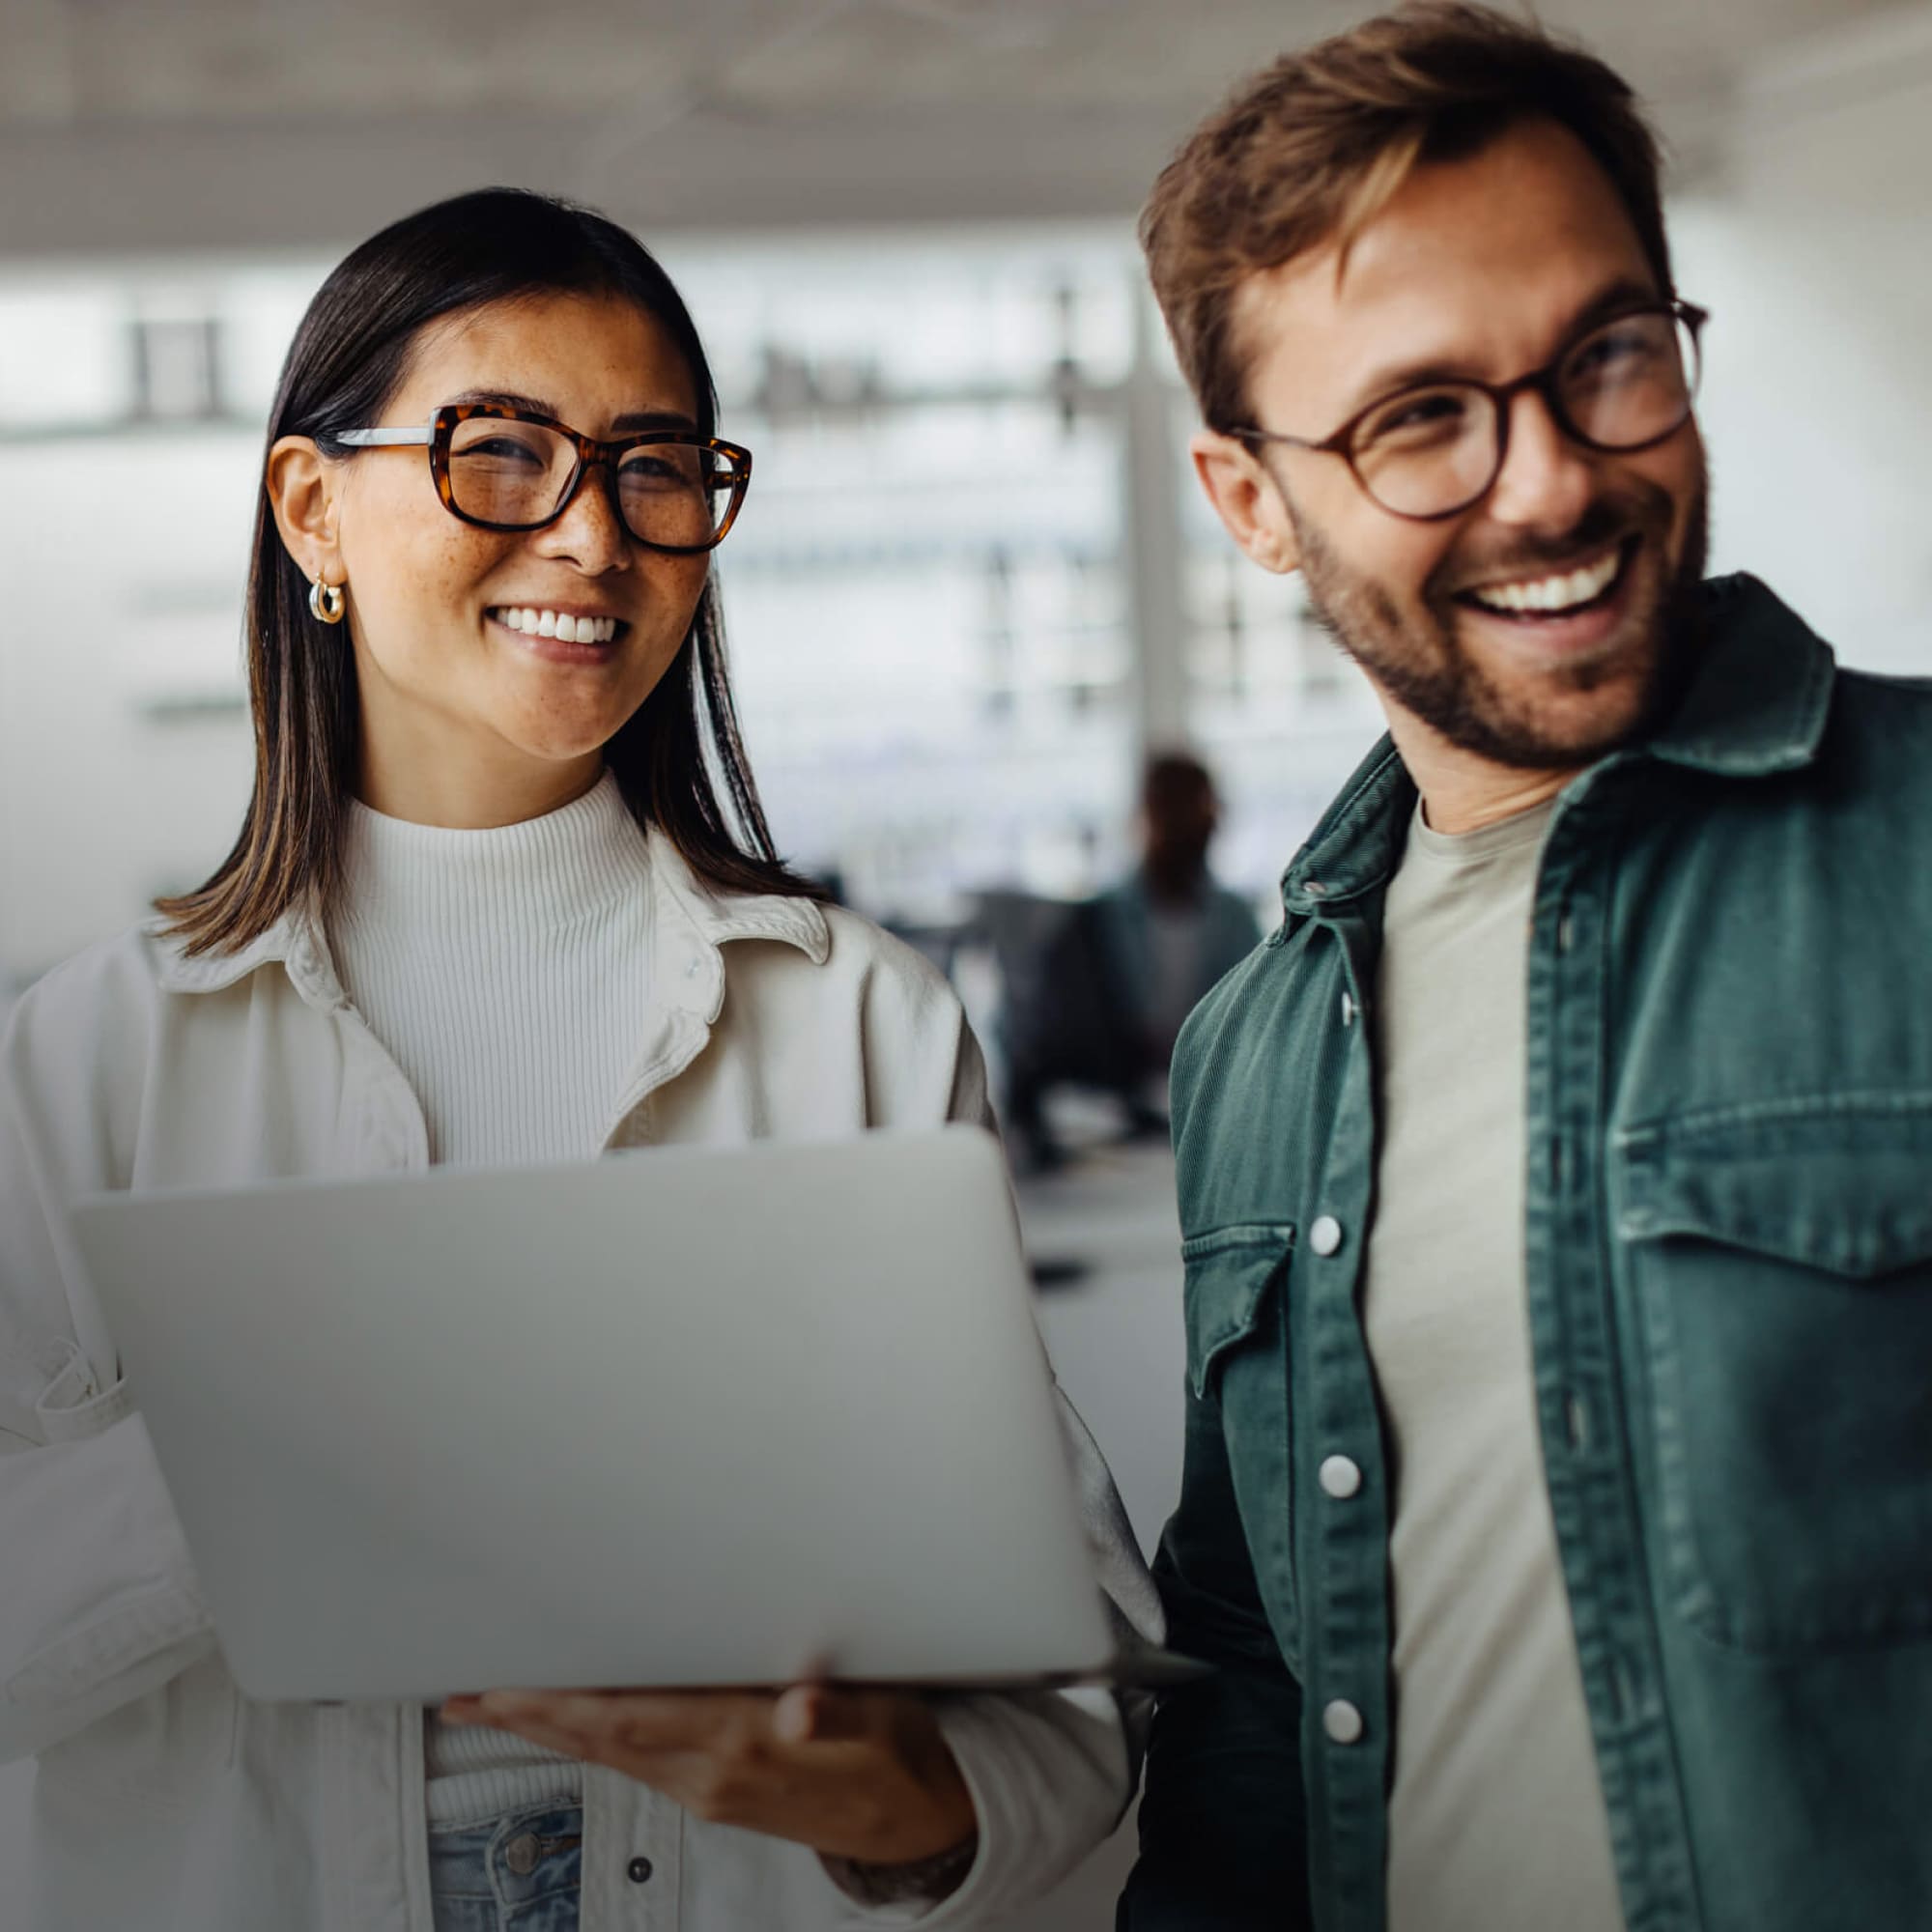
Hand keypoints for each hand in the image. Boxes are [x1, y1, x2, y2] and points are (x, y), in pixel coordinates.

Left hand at [441, 1682, 977, 1867]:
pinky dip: (591, 1741)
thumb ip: (837, 1708)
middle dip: (530, 1716)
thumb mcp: (884, 1718)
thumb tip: (800, 1709)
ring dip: (551, 1730)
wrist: (923, 1823)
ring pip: (611, 1757)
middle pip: (601, 1741)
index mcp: (744, 1745)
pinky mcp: (717, 1799)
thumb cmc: (903, 1753)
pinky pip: (635, 1765)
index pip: (630, 1717)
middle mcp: (712, 1776)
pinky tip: (575, 1726)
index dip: (562, 1702)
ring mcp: (709, 1794)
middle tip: (465, 1692)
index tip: (507, 1683)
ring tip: (498, 1704)